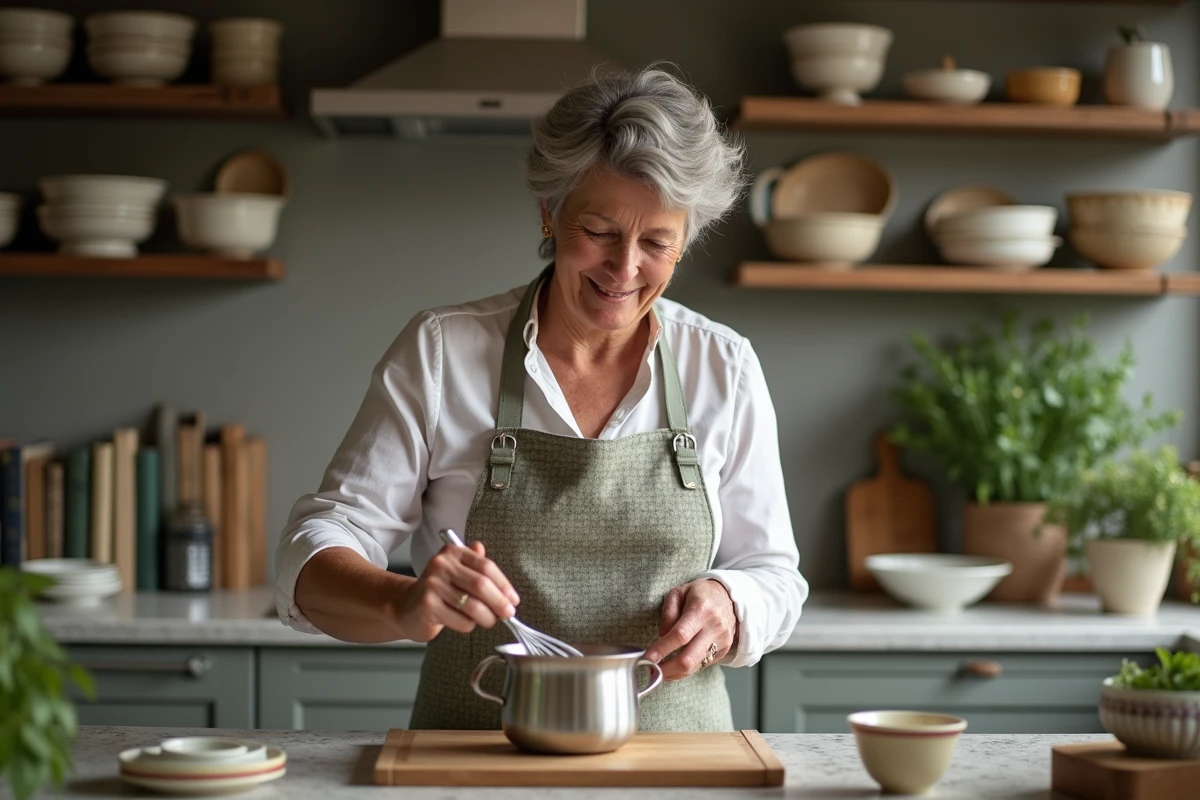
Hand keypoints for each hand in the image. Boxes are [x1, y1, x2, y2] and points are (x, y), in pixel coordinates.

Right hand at [394, 540, 519, 642]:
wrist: (406, 608)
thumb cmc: (438, 592)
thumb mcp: (458, 574)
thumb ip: (477, 567)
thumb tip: (499, 574)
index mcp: (452, 553)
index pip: (486, 566)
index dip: (504, 585)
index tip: (513, 599)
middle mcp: (441, 565)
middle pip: (481, 585)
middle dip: (499, 602)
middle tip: (508, 614)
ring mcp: (433, 585)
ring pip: (473, 605)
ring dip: (487, 618)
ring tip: (490, 621)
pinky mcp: (428, 606)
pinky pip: (461, 620)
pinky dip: (470, 625)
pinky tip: (466, 623)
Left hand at [644, 579, 737, 680]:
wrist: (730, 597)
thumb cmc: (700, 594)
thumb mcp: (678, 593)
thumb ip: (668, 614)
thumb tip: (662, 638)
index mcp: (701, 609)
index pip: (680, 635)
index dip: (662, 649)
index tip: (648, 658)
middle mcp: (714, 627)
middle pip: (688, 658)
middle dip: (667, 670)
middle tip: (651, 671)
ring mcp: (722, 641)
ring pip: (694, 666)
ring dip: (674, 673)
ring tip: (660, 671)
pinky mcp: (724, 650)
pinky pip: (701, 665)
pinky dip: (686, 669)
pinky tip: (675, 665)